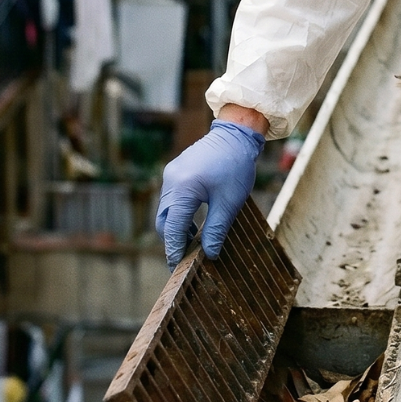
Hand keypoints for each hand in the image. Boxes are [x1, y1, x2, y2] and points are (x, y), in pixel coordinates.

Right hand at [155, 120, 264, 267]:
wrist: (236, 134)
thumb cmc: (235, 166)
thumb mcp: (229, 202)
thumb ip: (216, 229)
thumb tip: (210, 254)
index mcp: (183, 189)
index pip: (173, 228)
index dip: (174, 250)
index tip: (177, 267)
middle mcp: (171, 181)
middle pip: (164, 220)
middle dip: (173, 240)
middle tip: (185, 258)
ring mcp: (171, 174)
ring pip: (167, 210)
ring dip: (177, 226)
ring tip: (193, 242)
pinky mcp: (175, 170)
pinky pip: (172, 198)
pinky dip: (179, 213)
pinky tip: (195, 222)